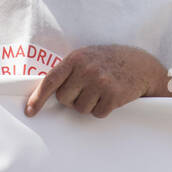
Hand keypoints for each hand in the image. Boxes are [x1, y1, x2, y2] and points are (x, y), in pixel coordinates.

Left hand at [24, 45, 164, 117]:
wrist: (140, 65)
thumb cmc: (108, 61)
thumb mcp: (86, 57)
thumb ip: (68, 71)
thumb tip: (44, 91)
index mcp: (76, 58)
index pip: (50, 80)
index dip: (38, 98)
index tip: (30, 111)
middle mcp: (87, 69)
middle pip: (64, 99)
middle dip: (72, 98)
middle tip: (87, 89)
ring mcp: (100, 83)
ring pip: (80, 109)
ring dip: (89, 104)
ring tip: (101, 91)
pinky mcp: (113, 96)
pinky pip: (97, 114)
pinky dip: (102, 109)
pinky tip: (110, 97)